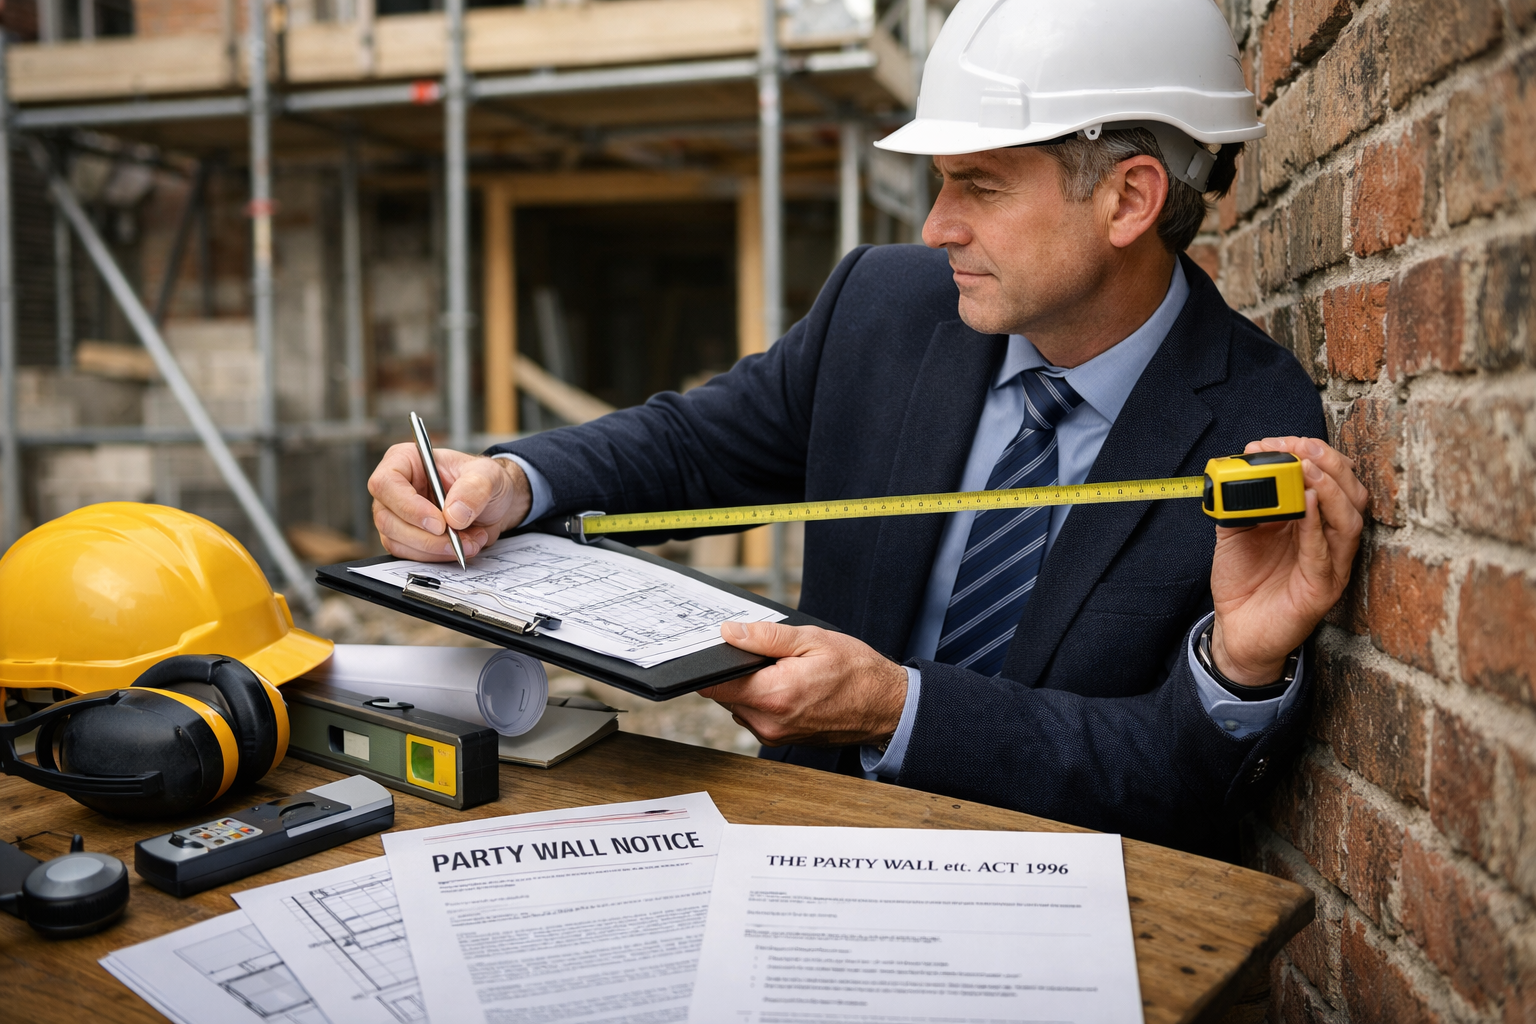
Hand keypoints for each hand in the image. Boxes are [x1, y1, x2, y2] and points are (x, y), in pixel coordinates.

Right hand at [367, 443, 531, 560]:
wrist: (493, 503)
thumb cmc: (484, 480)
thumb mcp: (488, 475)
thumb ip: (474, 489)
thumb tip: (453, 515)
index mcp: (405, 460)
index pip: (386, 483)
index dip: (409, 507)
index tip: (439, 523)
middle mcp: (394, 488)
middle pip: (387, 519)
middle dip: (426, 537)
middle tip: (458, 539)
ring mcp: (396, 515)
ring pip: (397, 542)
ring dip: (435, 549)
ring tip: (469, 541)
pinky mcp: (404, 538)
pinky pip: (409, 555)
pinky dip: (437, 556)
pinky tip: (461, 546)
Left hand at [698, 622, 908, 746]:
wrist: (885, 707)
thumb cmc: (856, 672)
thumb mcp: (813, 640)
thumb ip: (766, 637)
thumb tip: (730, 632)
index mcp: (774, 695)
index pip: (715, 685)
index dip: (714, 664)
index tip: (722, 650)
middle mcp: (768, 722)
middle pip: (725, 694)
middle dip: (739, 672)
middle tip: (767, 655)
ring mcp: (773, 735)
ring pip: (739, 705)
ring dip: (751, 686)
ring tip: (783, 670)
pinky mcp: (779, 739)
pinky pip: (756, 715)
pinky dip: (764, 699)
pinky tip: (788, 686)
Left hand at [1209, 437, 1368, 684]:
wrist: (1236, 630)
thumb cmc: (1243, 581)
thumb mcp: (1236, 532)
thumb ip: (1240, 502)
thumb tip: (1241, 467)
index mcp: (1314, 522)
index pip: (1328, 480)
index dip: (1312, 455)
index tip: (1283, 440)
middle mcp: (1329, 541)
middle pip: (1350, 495)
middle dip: (1329, 465)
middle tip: (1303, 449)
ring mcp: (1330, 565)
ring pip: (1348, 522)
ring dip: (1331, 490)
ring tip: (1309, 469)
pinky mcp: (1322, 590)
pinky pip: (1325, 554)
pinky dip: (1318, 526)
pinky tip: (1307, 504)